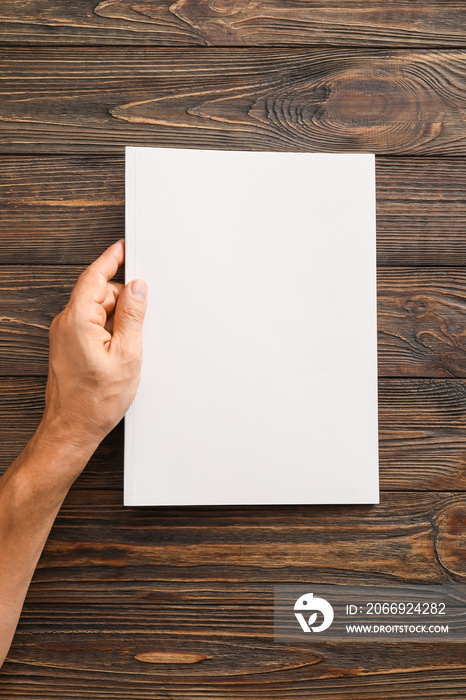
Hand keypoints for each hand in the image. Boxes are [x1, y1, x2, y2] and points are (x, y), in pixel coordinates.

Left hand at [39, 239, 146, 458]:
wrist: (73, 427)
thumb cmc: (96, 399)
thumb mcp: (127, 355)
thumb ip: (132, 316)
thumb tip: (137, 287)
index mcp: (78, 320)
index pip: (95, 276)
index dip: (111, 258)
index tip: (124, 247)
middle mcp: (66, 323)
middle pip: (99, 293)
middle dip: (123, 300)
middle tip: (141, 322)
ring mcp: (65, 335)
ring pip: (97, 310)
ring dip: (117, 319)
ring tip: (129, 347)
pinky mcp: (68, 345)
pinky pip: (91, 324)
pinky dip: (109, 329)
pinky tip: (120, 351)